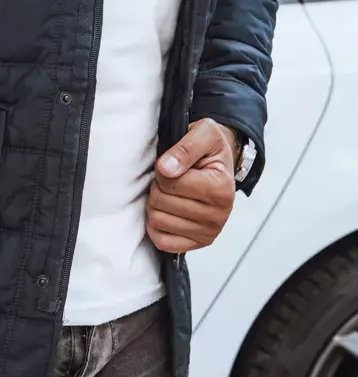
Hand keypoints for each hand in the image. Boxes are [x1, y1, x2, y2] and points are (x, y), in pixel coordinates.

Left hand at [146, 118, 236, 253]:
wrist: (220, 165)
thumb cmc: (210, 149)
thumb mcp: (204, 133)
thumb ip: (185, 147)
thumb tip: (166, 168)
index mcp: (221, 188)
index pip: (169, 182)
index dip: (162, 169)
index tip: (173, 164)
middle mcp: (218, 215)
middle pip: (161, 202)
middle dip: (158, 186)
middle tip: (171, 179)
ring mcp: (209, 232)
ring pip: (157, 221)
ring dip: (156, 204)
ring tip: (171, 193)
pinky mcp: (198, 243)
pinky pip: (162, 242)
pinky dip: (157, 226)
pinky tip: (167, 212)